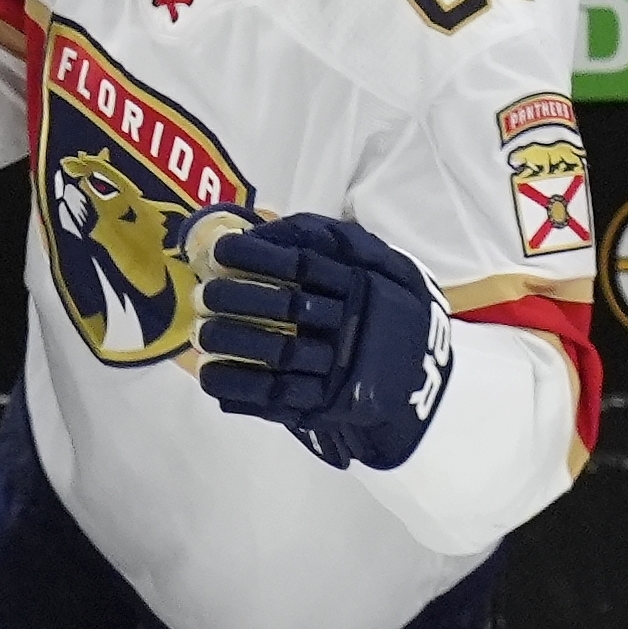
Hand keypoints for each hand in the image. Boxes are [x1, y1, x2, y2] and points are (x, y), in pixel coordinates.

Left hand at [194, 209, 455, 471]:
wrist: (426, 380)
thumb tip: (269, 223)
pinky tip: (210, 375)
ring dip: (234, 344)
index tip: (221, 250)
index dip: (259, 257)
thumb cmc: (391, 312)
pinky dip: (240, 387)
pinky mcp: (328, 405)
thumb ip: (335, 242)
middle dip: (239, 300)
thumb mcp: (383, 267)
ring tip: (201, 334)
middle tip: (204, 295)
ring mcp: (341, 369)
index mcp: (364, 286)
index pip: (305, 266)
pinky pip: (278, 397)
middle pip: (288, 309)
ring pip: (280, 354)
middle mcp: (353, 326)